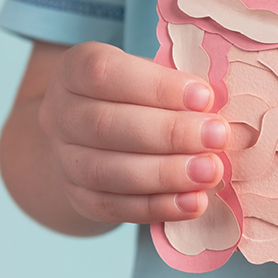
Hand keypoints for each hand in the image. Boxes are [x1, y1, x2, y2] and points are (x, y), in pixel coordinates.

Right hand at [37, 41, 230, 224]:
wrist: (90, 140)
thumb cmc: (136, 98)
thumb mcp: (148, 76)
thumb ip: (175, 87)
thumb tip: (217, 107)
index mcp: (73, 70)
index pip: (104, 72)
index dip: (156, 86)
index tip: (205, 96)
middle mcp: (59, 114)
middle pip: (105, 125)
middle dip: (170, 133)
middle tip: (218, 137)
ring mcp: (64, 160)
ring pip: (107, 171)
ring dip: (166, 174)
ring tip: (211, 172)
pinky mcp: (79, 198)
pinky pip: (114, 207)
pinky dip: (158, 207)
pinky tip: (194, 203)